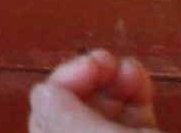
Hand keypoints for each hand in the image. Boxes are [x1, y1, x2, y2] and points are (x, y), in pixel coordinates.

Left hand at [30, 51, 160, 132]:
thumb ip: (65, 119)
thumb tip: (40, 93)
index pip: (44, 117)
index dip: (62, 85)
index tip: (88, 65)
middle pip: (76, 109)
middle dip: (90, 79)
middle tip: (107, 60)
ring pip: (104, 108)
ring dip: (114, 79)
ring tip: (130, 69)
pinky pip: (131, 114)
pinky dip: (134, 90)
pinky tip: (139, 77)